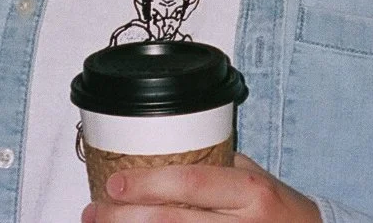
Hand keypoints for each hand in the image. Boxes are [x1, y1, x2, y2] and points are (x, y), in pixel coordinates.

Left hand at [81, 153, 321, 221]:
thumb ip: (213, 168)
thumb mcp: (253, 178)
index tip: (112, 183)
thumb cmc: (279, 208)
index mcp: (249, 191)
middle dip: (124, 217)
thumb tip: (158, 156)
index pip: (190, 183)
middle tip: (93, 211)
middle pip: (173, 222)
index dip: (147, 184)